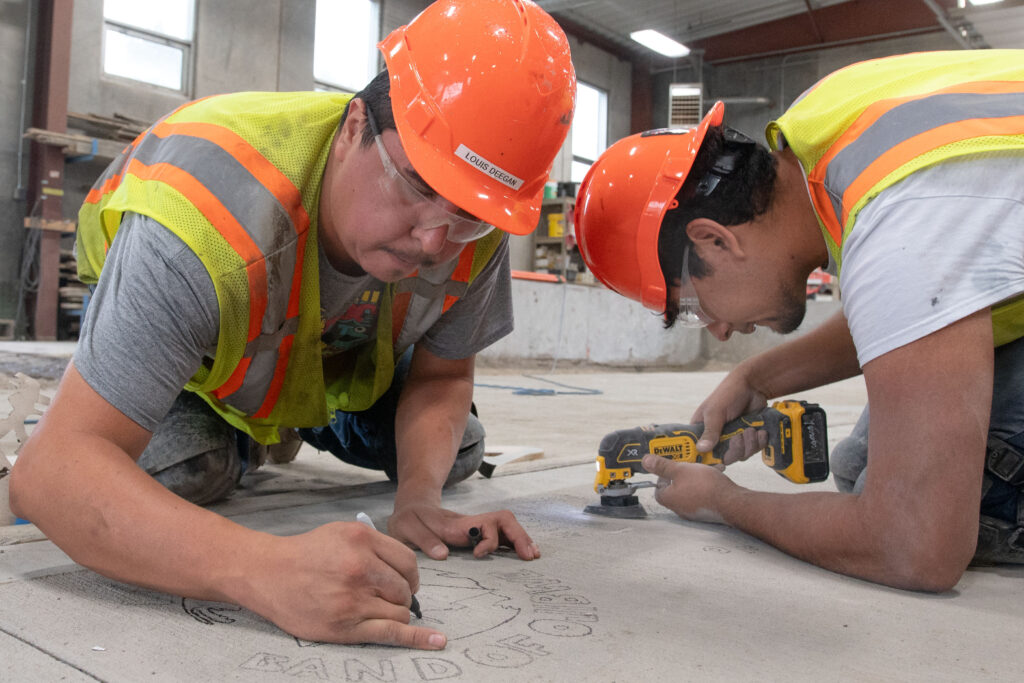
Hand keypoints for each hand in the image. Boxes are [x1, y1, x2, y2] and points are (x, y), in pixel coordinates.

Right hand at [247, 522, 445, 648]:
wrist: (268, 574)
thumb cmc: (307, 553)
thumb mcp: (343, 532)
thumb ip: (376, 545)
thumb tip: (406, 571)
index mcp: (362, 541)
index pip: (407, 562)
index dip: (410, 576)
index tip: (404, 582)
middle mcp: (361, 568)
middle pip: (404, 589)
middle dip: (402, 596)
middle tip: (386, 598)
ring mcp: (354, 599)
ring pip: (400, 612)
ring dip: (396, 613)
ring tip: (377, 610)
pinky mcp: (346, 626)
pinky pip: (391, 633)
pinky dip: (417, 638)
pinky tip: (437, 640)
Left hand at [387, 502, 540, 560]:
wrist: (410, 507)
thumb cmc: (408, 520)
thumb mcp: (406, 529)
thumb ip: (424, 540)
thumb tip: (444, 555)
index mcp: (457, 525)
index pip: (486, 523)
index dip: (490, 540)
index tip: (478, 555)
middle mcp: (471, 524)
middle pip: (504, 521)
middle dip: (520, 537)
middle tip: (530, 557)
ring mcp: (476, 528)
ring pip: (506, 526)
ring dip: (521, 539)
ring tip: (532, 556)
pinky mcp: (476, 535)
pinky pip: (502, 536)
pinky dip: (515, 543)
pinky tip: (523, 555)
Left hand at [642, 453, 731, 523]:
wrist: (732, 502)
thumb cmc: (706, 487)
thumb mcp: (680, 469)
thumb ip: (662, 466)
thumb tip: (646, 462)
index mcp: (669, 499)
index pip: (658, 488)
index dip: (662, 475)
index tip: (669, 465)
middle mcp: (680, 508)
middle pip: (676, 487)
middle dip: (683, 473)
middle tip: (689, 463)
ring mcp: (694, 511)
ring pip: (691, 489)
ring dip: (697, 476)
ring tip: (704, 466)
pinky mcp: (708, 510)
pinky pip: (703, 494)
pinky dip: (707, 484)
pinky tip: (715, 474)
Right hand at [690, 371, 768, 463]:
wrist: (753, 386)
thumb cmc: (728, 393)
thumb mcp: (715, 412)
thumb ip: (710, 431)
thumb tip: (701, 449)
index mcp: (702, 430)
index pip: (700, 452)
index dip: (708, 460)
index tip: (719, 464)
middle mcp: (717, 437)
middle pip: (724, 458)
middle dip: (735, 449)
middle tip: (739, 436)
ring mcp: (733, 439)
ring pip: (740, 455)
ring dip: (749, 445)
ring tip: (751, 430)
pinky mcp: (748, 438)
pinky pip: (753, 450)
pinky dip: (759, 443)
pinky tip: (760, 431)